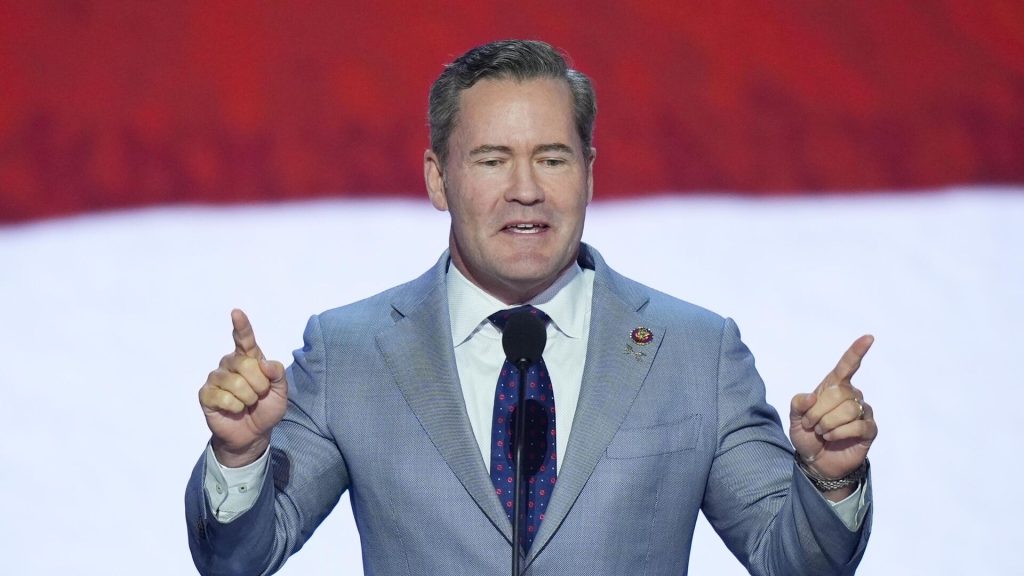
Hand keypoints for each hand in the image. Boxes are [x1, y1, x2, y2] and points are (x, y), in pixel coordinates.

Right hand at [198, 309, 287, 466]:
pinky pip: (224, 397)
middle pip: (246, 364)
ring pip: (236, 383)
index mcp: (249, 358)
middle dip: (260, 385)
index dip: (241, 326)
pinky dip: (235, 407)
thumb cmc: (266, 408)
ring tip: (247, 404)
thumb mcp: (281, 391)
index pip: (244, 339)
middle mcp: (230, 364)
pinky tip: (234, 410)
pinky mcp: (206, 394)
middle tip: (259, 396)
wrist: (254, 434)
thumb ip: (277, 374)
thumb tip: (264, 363)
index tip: (236, 312)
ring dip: (248, 398)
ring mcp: (216, 378)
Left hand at [789, 335, 876, 491]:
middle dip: (819, 412)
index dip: (857, 351)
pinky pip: (858, 425)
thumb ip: (797, 405)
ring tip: (822, 432)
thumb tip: (810, 397)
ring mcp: (863, 412)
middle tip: (811, 425)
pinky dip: (840, 433)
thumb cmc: (807, 435)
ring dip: (828, 425)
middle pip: (839, 394)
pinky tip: (833, 438)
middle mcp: (851, 395)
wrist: (816, 460)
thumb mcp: (795, 419)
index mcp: (833, 387)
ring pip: (848, 410)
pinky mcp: (870, 429)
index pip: (847, 366)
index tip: (869, 337)